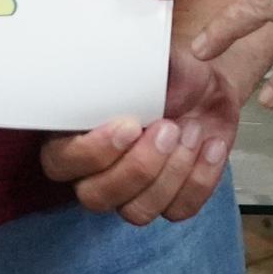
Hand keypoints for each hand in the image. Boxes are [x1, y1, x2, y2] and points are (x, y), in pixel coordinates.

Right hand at [40, 45, 251, 224]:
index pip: (61, 162)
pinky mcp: (170, 201)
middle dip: (137, 166)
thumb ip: (118, 71)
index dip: (92, 152)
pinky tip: (211, 145)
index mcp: (74, 135)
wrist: (205, 81)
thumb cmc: (165, 71)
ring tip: (191, 130)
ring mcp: (133, 192)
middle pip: (96, 197)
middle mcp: (97, 172)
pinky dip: (200, 179)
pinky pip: (178, 210)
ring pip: (136, 212)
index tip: (128, 125)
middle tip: (167, 127)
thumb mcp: (143, 61)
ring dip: (170, 174)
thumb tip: (103, 63)